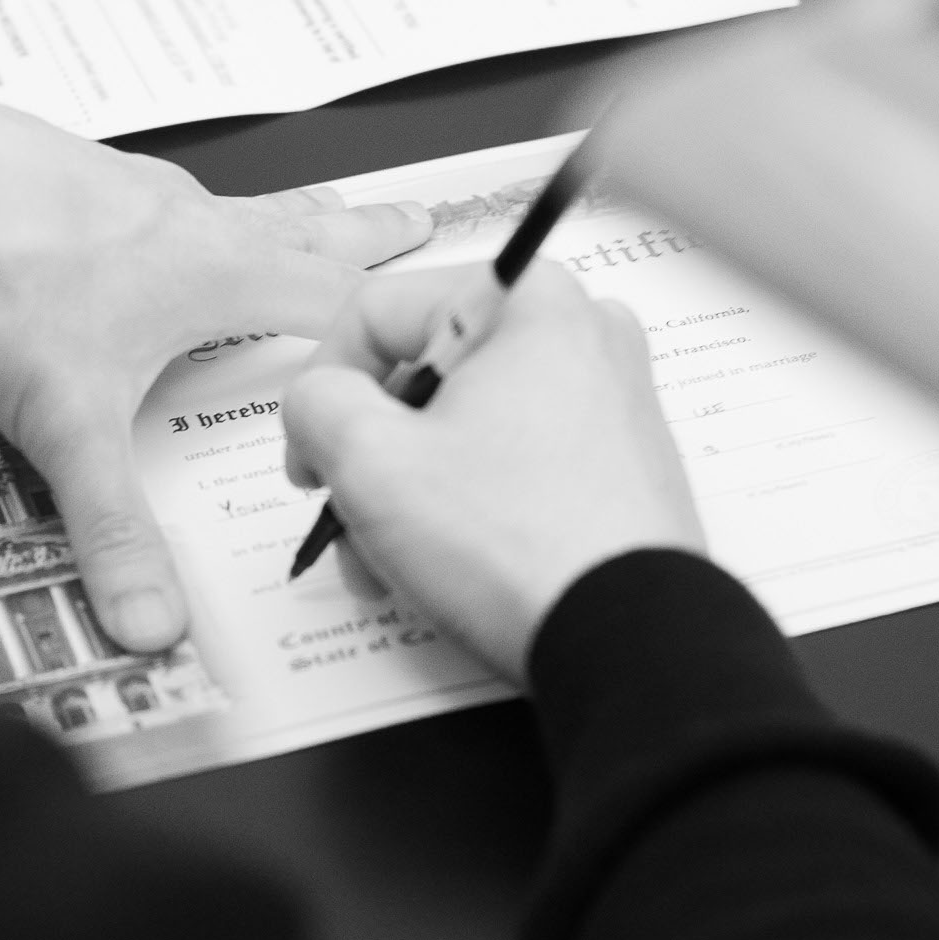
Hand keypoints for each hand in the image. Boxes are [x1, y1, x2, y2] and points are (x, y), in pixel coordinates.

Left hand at [0, 90, 428, 653]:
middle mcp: (188, 220)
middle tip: (418, 218)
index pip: (336, 301)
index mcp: (216, 274)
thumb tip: (155, 625)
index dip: (390, 321)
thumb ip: (114, 530)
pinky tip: (155, 217)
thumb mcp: (67, 426)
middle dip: (365, 232)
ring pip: (233, 200)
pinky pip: (156, 189)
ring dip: (286, 212)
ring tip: (311, 212)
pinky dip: (185, 205)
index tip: (448, 319)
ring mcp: (130, 187)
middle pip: (304, 227)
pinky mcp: (73, 171)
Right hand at [278, 262, 705, 685]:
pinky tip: (447, 563)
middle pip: (426, 373)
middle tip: (347, 517)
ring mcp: (611, 396)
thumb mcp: (372, 462)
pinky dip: (471, 501)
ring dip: (412, 489)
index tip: (310, 459)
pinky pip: (518, 458)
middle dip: (372, 455)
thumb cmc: (512, 545)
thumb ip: (316, 404)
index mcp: (528, 297)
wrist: (628, 642)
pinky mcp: (623, 458)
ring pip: (468, 423)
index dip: (320, 389)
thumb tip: (320, 401)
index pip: (377, 312)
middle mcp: (582, 329)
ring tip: (390, 564)